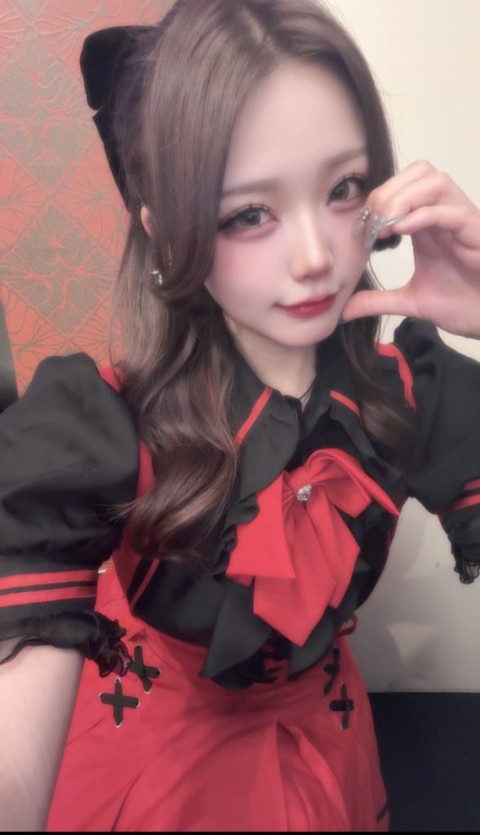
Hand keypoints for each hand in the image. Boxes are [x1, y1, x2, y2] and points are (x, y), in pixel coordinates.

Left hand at [342, 161, 479, 337]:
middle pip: (419, 172)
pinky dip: (424, 216)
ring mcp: (463, 221)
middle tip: (373, 224)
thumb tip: (345, 310)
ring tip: (387, 227)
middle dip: (389, 192)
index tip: (362, 229)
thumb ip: (378, 301)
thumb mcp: (411, 302)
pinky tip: (402, 232)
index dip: (378, 199)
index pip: (403, 186)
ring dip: (405, 198)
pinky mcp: (477, 233)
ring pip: (436, 181)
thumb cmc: (462, 304)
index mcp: (429, 224)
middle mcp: (446, 214)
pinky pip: (452, 212)